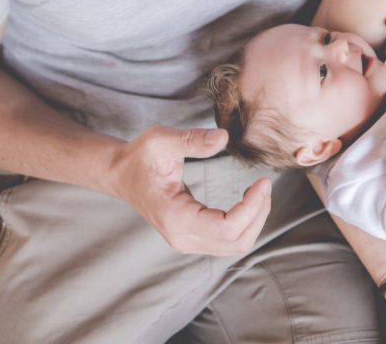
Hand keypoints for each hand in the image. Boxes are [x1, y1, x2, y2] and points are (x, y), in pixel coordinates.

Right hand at [107, 125, 271, 255]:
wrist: (121, 175)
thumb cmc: (140, 157)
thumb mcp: (161, 140)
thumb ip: (192, 140)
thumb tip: (223, 138)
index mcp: (174, 217)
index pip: (227, 228)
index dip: (253, 208)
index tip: (262, 181)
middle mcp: (181, 237)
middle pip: (237, 242)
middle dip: (259, 214)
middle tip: (264, 184)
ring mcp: (187, 242)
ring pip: (236, 246)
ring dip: (256, 220)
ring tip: (260, 190)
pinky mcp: (194, 239)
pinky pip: (230, 241)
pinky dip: (246, 223)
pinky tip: (248, 200)